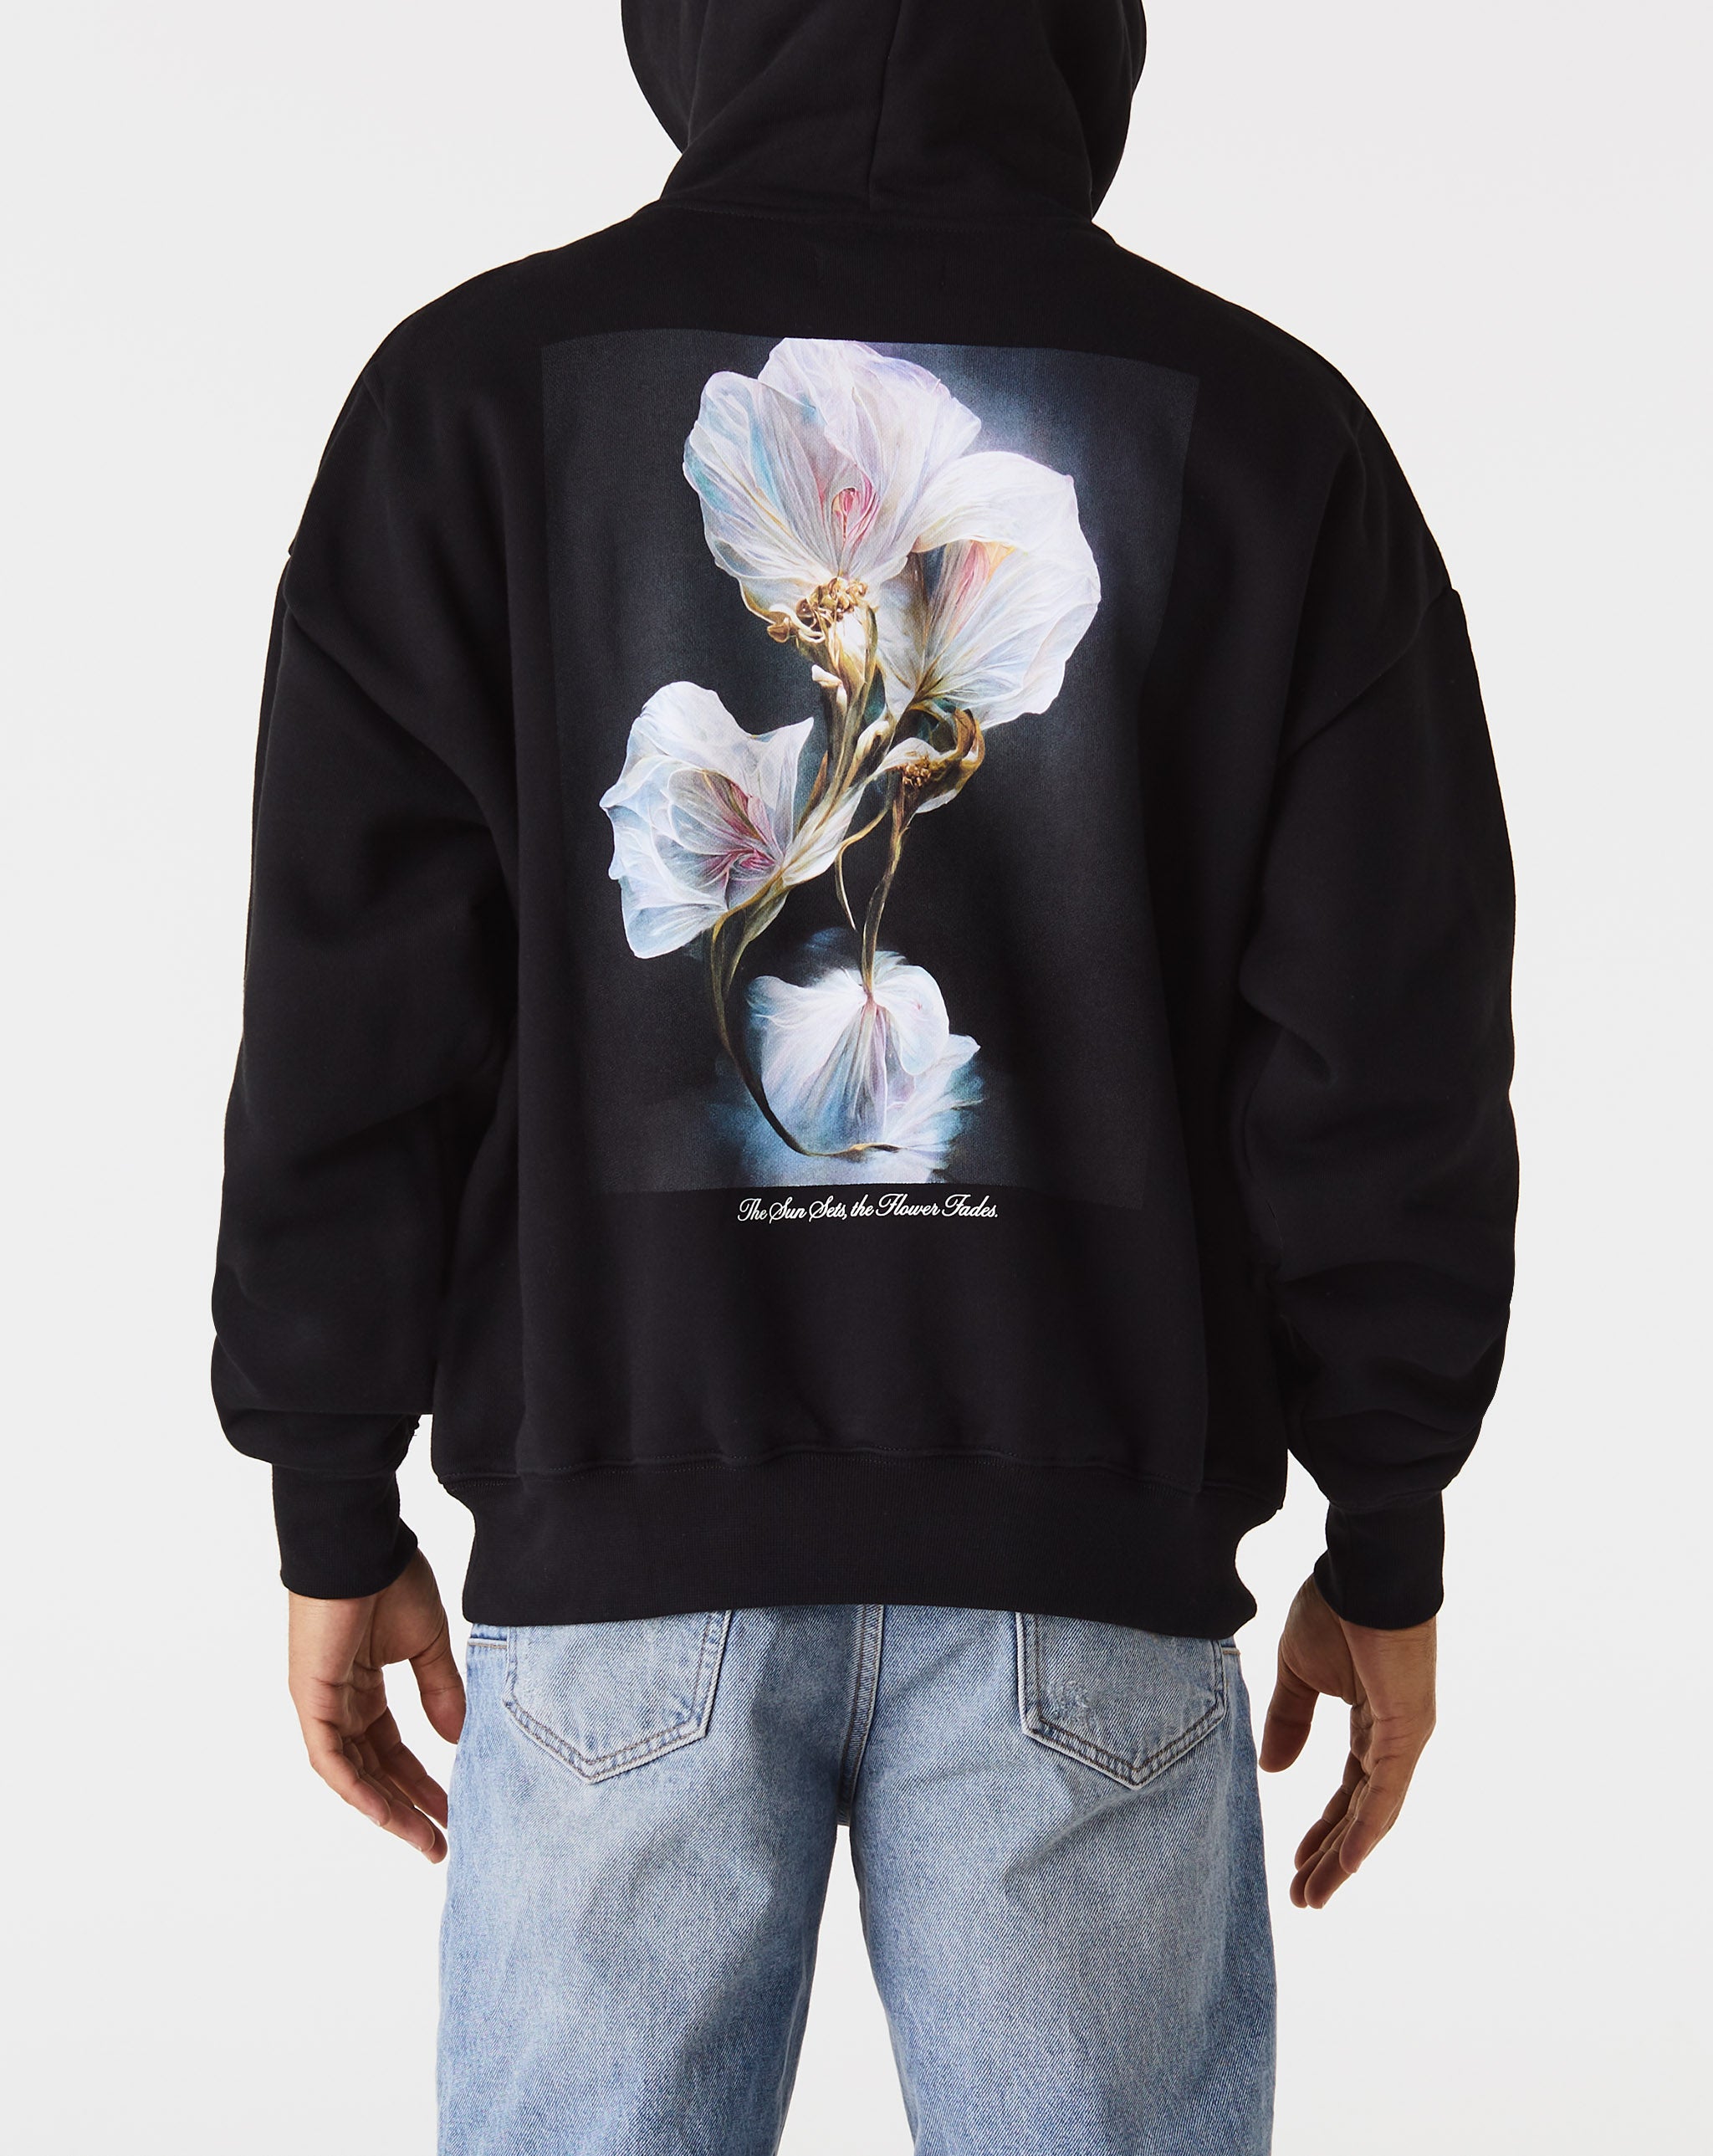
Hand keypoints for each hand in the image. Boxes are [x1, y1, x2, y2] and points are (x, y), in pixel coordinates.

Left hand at [287, 1551, 465, 1861]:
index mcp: (363, 1685)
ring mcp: (322, 1702)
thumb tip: (457, 1738)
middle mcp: (339, 1701)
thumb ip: (440, 1691)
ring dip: (388, 1809)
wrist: (361, 1544)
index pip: (391, 1747)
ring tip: (425, 1840)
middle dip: (408, 1807)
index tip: (453, 1807)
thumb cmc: (391, 1579)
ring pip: (353, 1774)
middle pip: (374, 1769)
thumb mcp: (427, 1643)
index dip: (421, 1780)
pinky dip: (358, 1788)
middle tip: (441, 1842)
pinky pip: (331, 1758)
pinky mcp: (311, 1698)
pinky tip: (387, 1813)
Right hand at [1258, 1575, 1436, 1908]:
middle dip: (1330, 1857)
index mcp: (1369, 1722)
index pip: (1348, 1789)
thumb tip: (1272, 1770)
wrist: (1364, 1573)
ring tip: (1316, 1896)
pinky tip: (1347, 1863)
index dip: (1323, 1828)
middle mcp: (1392, 1738)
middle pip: (1361, 1813)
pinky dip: (1366, 1831)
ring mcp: (1403, 1738)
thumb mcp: (1297, 1672)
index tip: (1294, 1861)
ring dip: (1343, 1858)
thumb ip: (1288, 1721)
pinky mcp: (1407, 1732)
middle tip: (1305, 1897)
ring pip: (1373, 1814)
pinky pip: (1385, 1794)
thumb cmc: (1333, 1609)